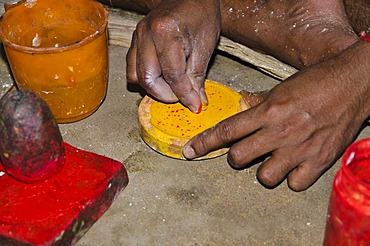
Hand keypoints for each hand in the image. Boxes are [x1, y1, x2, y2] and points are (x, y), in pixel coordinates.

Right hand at [126, 0, 220, 112]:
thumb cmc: (201, 15)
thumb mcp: (205, 46)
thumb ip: (197, 76)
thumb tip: (196, 101)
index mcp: (166, 32)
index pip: (173, 75)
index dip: (185, 95)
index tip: (194, 105)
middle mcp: (146, 33)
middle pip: (148, 79)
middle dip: (166, 94)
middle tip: (183, 96)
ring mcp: (137, 36)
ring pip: (135, 75)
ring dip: (153, 87)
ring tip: (172, 85)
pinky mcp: (135, 40)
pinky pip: (132, 66)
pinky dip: (145, 76)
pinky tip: (162, 75)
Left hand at [183, 41, 369, 190]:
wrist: (354, 84)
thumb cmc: (317, 82)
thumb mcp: (282, 87)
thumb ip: (259, 104)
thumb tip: (241, 113)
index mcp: (268, 111)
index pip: (227, 130)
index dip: (204, 143)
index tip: (190, 151)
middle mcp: (280, 132)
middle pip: (239, 158)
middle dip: (236, 157)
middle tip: (246, 150)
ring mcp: (299, 149)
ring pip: (264, 176)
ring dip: (264, 170)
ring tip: (274, 158)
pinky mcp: (318, 161)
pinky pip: (294, 184)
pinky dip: (292, 178)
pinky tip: (295, 165)